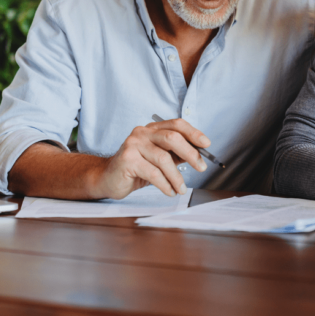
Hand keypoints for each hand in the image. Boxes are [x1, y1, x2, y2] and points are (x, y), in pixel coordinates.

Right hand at [93, 118, 209, 198]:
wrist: (107, 179)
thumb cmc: (136, 169)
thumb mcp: (159, 159)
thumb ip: (176, 154)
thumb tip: (200, 155)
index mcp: (151, 129)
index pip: (176, 124)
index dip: (193, 133)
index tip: (207, 144)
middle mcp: (142, 133)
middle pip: (172, 138)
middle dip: (190, 153)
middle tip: (201, 168)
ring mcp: (133, 145)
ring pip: (163, 159)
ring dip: (177, 177)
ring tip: (181, 189)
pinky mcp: (127, 160)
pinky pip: (153, 173)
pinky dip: (165, 185)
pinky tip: (170, 191)